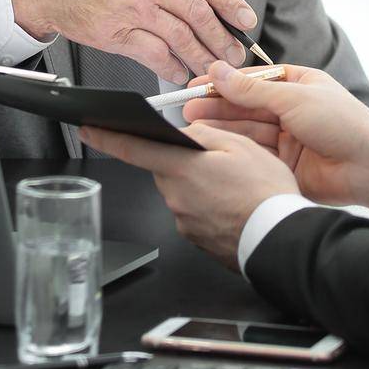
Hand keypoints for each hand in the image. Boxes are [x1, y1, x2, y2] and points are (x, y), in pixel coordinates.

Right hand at [8, 0, 254, 80]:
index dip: (230, 2)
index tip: (247, 20)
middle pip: (197, 11)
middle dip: (222, 36)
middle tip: (235, 53)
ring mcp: (130, 6)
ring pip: (180, 35)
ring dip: (202, 55)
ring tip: (214, 68)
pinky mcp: (114, 32)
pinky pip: (153, 54)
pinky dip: (172, 66)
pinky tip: (181, 72)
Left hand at [78, 123, 297, 268]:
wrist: (280, 239)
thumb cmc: (265, 193)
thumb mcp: (241, 147)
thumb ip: (206, 136)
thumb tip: (186, 135)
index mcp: (182, 169)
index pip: (134, 149)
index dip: (107, 138)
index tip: (88, 129)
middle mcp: (176, 198)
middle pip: (164, 170)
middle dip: (181, 162)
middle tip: (217, 162)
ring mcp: (184, 221)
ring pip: (181, 192)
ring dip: (198, 185)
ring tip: (233, 186)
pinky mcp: (196, 239)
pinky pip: (193, 213)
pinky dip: (208, 206)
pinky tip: (232, 205)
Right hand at [183, 62, 368, 215]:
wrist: (368, 166)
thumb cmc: (342, 123)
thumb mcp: (293, 98)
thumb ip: (251, 90)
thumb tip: (219, 71)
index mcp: (298, 84)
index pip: (252, 80)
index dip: (223, 82)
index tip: (196, 84)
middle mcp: (291, 109)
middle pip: (246, 106)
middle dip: (217, 106)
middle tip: (186, 107)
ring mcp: (287, 137)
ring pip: (246, 129)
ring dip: (221, 126)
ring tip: (193, 124)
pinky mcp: (283, 164)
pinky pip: (253, 152)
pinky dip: (233, 147)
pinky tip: (212, 144)